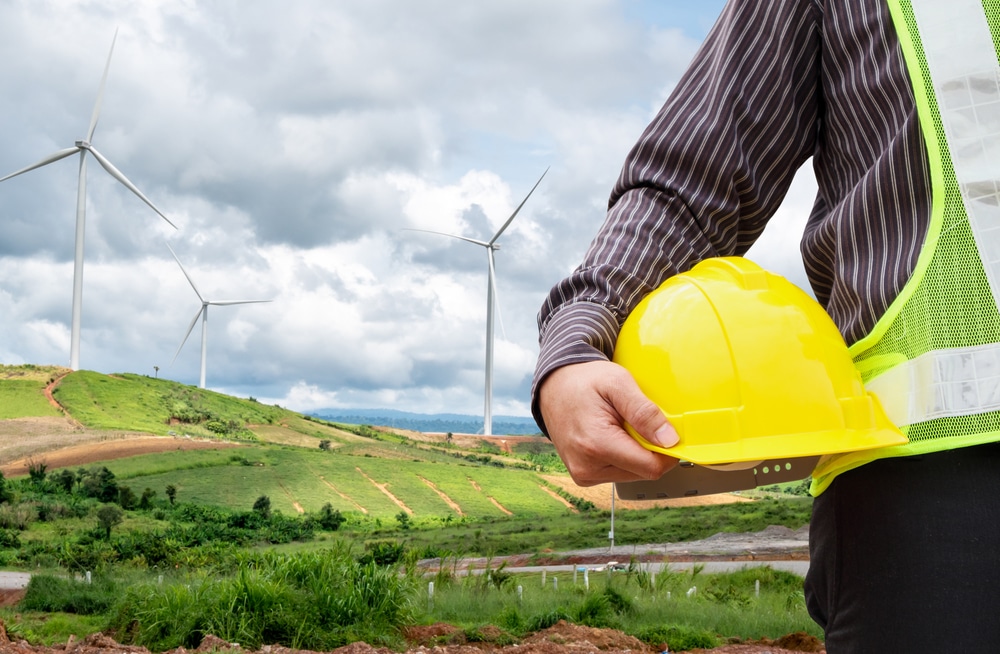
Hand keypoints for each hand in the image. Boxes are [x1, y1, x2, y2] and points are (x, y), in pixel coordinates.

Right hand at [539, 360, 678, 485]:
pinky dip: (623, 455)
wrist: (554, 385)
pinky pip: (618, 472)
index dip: (668, 452)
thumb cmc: (583, 381)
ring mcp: (583, 474)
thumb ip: (644, 412)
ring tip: (621, 426)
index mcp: (596, 444)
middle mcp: (587, 467)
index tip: (669, 432)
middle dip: (649, 448)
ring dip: (636, 452)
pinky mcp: (584, 475)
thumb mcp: (618, 382)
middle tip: (637, 421)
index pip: (651, 467)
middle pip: (643, 471)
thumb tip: (669, 440)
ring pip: (632, 473)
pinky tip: (613, 435)